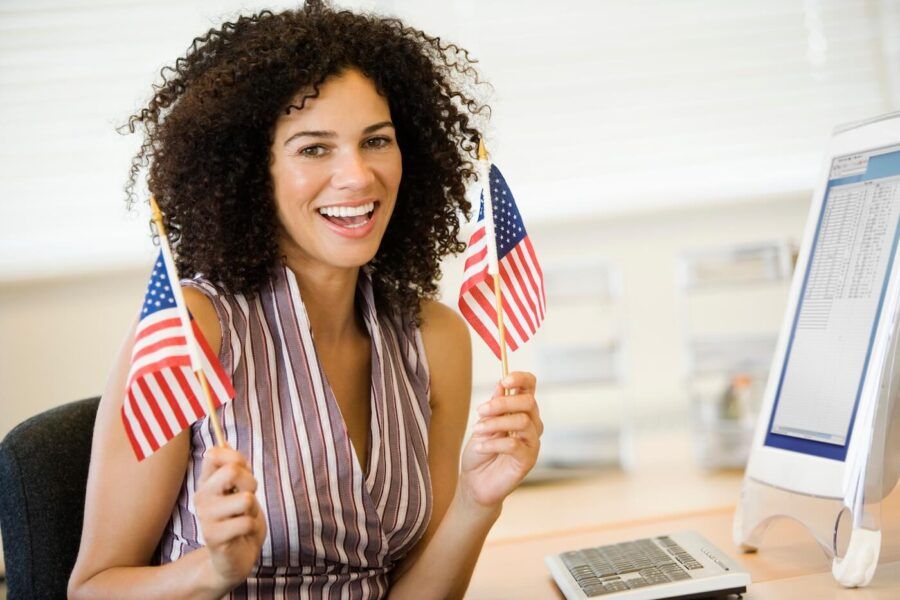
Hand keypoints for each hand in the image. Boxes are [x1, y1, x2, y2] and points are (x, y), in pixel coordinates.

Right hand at [195, 446, 266, 591]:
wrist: (236, 557)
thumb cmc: (241, 520)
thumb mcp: (241, 489)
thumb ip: (236, 467)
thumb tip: (224, 444)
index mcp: (206, 482)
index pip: (215, 454)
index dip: (237, 458)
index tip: (243, 473)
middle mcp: (201, 497)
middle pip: (233, 471)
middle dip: (251, 483)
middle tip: (247, 499)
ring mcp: (205, 517)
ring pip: (245, 499)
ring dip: (252, 510)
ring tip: (244, 518)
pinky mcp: (213, 537)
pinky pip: (246, 522)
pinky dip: (252, 527)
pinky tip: (242, 534)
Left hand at [459, 371, 542, 510]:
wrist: (475, 482)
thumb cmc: (481, 451)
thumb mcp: (483, 423)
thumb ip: (494, 406)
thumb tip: (501, 384)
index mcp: (521, 411)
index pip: (530, 387)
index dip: (521, 379)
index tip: (504, 381)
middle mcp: (531, 424)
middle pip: (528, 402)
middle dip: (502, 403)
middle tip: (481, 410)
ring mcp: (532, 442)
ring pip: (522, 421)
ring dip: (495, 423)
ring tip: (477, 430)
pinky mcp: (528, 460)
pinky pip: (515, 444)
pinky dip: (493, 443)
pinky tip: (481, 447)